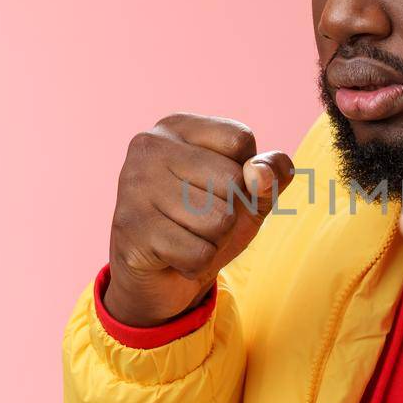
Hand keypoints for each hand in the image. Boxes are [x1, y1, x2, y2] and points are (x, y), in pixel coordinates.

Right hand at [105, 113, 292, 327]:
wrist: (163, 275)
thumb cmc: (208, 221)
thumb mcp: (250, 192)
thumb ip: (271, 173)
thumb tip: (260, 175)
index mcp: (177, 127)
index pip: (240, 140)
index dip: (246, 173)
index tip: (217, 186)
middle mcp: (149, 147)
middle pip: (232, 180)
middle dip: (231, 211)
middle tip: (201, 218)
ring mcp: (134, 186)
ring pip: (218, 220)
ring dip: (215, 240)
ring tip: (188, 236)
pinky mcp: (130, 229)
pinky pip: (198, 253)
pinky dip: (197, 263)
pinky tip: (174, 256)